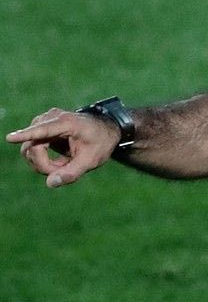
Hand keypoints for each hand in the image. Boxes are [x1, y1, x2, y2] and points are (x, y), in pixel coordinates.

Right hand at [5, 108, 120, 187]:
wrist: (105, 130)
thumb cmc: (100, 143)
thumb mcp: (91, 160)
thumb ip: (72, 173)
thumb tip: (50, 183)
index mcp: (67, 123)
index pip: (43, 130)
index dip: (25, 135)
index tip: (9, 138)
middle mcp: (51, 118)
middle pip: (33, 147)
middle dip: (44, 165)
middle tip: (63, 171)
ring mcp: (43, 122)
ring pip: (29, 150)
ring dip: (44, 163)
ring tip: (66, 164)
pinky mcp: (40, 129)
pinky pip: (32, 149)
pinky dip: (45, 159)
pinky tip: (61, 161)